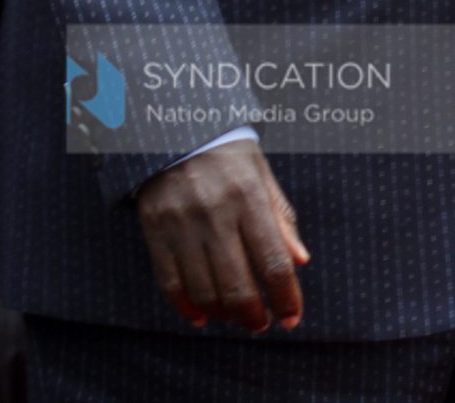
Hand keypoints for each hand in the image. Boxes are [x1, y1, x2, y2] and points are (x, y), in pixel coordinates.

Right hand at [135, 139, 308, 331]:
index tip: (291, 318)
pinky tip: (202, 317)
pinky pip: (169, 282)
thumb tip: (300, 262)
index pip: (272, 261)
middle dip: (254, 314)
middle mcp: (215, 214)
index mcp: (249, 198)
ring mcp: (181, 225)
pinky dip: (186, 307)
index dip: (285, 297)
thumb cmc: (228, 154)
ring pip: (203, 290)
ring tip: (237, 319)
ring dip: (223, 314)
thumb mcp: (263, 175)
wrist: (173, 129)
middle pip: (237, 284)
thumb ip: (281, 219)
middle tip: (262, 325)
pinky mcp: (154, 232)